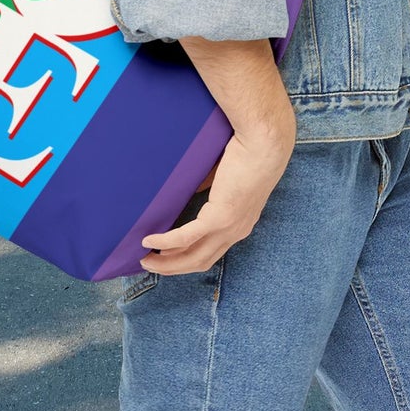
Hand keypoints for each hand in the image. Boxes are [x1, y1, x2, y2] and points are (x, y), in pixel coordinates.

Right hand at [139, 118, 294, 275]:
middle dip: (172, 267)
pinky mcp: (220, 217)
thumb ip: (211, 189)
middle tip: (149, 263)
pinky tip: (149, 240)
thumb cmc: (250, 153)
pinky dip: (166, 241)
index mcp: (240, 225)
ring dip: (167, 262)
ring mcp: (228, 228)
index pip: (210, 253)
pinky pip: (187, 237)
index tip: (166, 258)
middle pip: (199, 261)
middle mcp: (236, 232)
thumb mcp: (227, 178)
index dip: (187, 260)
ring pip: (192, 256)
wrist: (264, 143)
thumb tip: (193, 190)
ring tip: (145, 258)